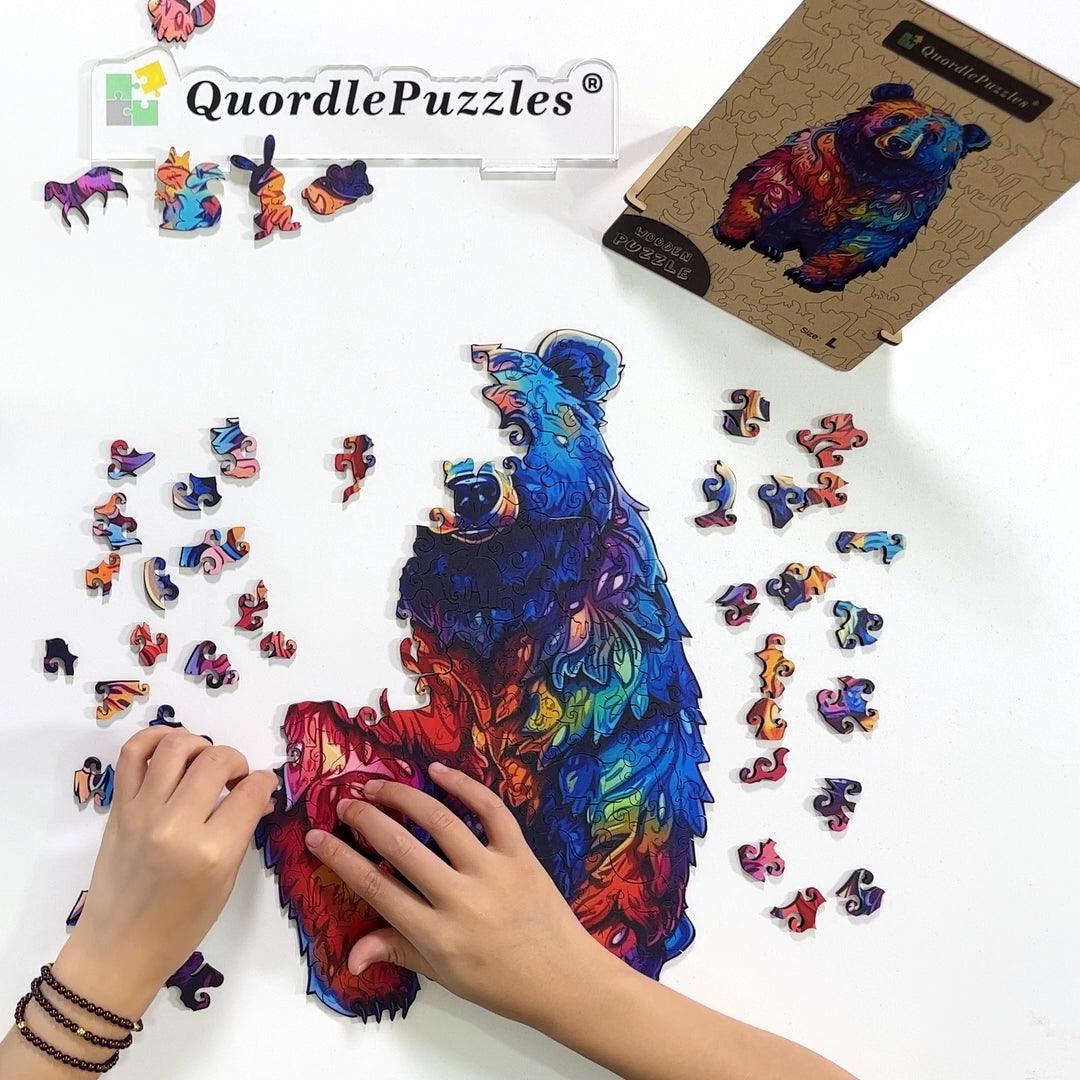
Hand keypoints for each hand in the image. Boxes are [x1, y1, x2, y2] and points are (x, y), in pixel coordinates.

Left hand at [54, 728, 277, 1016]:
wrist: (119, 947)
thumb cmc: (180, 925)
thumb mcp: (226, 882)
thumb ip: (241, 832)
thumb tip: (256, 794)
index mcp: (213, 852)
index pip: (250, 791)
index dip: (264, 783)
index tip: (261, 787)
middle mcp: (177, 825)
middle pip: (216, 760)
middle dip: (235, 761)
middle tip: (234, 779)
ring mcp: (143, 813)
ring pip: (176, 746)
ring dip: (200, 745)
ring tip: (203, 763)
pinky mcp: (118, 809)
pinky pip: (133, 754)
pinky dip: (155, 737)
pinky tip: (172, 747)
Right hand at [305, 763, 622, 1030]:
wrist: (563, 979)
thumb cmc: (500, 980)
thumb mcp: (443, 974)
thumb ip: (397, 952)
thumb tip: (352, 954)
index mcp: (436, 934)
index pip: (377, 889)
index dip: (342, 859)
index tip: (318, 838)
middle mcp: (461, 899)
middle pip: (401, 848)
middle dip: (366, 820)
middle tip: (346, 803)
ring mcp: (493, 872)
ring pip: (441, 822)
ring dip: (404, 798)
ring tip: (379, 785)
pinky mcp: (519, 854)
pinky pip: (491, 811)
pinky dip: (464, 786)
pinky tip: (438, 772)